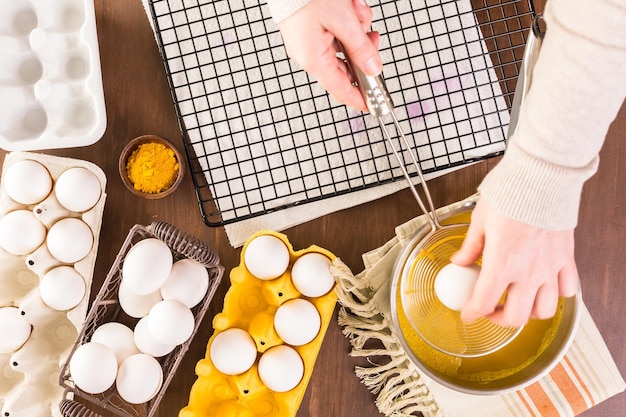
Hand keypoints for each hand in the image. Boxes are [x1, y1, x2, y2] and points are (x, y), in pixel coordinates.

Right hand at [276, 0, 382, 111]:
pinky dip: (345, 25)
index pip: (342, 90)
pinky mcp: (308, 31)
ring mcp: (307, 44)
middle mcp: (308, 55)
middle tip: (372, 37)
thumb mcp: (343, 21)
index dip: (360, 99)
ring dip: (355, 32)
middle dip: (362, 51)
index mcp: (314, 60)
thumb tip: (373, 68)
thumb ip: (361, 48)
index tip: (375, 105)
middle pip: (346, 66)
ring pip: (342, 48)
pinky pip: (333, 36)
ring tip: (355, 10)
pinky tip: (349, 9)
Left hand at [452, 198, 579, 327]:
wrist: (542, 177)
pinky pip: (567, 290)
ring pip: (544, 310)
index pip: (483, 303)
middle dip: (499, 319)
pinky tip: (545, 287)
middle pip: (515, 318)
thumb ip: (470, 246)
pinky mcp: (566, 259)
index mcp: (501, 264)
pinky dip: (557, 295)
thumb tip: (460, 260)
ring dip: (529, 312)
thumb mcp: (479, 220)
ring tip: (518, 301)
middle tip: (491, 310)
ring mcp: (549, 268)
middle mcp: (527, 272)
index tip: (468, 314)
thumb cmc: (510, 194)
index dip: (472, 313)